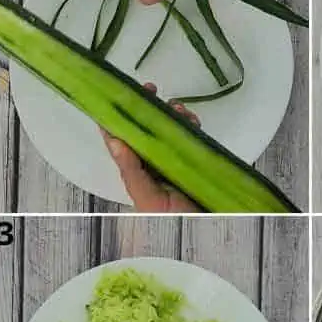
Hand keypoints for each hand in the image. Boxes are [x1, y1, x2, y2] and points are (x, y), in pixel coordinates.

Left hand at [101, 84, 200, 212]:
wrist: (206, 232)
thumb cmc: (171, 222)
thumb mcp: (148, 198)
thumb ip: (132, 172)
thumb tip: (115, 141)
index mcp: (137, 173)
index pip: (122, 139)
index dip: (119, 115)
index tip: (121, 94)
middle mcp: (154, 165)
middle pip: (146, 129)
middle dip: (148, 107)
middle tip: (152, 89)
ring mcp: (175, 162)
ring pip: (169, 130)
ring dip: (172, 114)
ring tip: (179, 109)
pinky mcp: (195, 163)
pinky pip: (191, 138)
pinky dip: (191, 126)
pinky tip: (193, 122)